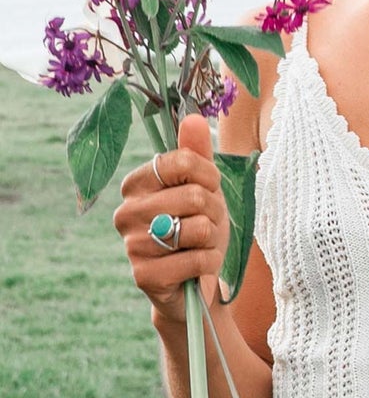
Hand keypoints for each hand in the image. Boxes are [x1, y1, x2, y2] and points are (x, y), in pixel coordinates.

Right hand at [113, 114, 229, 322]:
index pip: (181, 160)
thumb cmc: (199, 228)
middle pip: (194, 195)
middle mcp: (125, 212)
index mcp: (136, 184)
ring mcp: (131, 245)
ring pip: (197, 227)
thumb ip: (196, 154)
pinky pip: (196, 259)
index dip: (209, 176)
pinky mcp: (143, 275)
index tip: (209, 190)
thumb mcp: (204, 188)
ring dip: (212, 239)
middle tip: (207, 225)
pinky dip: (208, 262)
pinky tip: (197, 268)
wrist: (196, 280)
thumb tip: (192, 116)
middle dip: (215, 212)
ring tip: (200, 245)